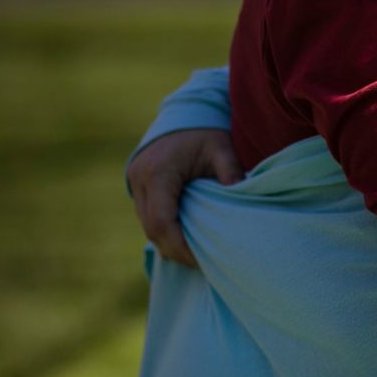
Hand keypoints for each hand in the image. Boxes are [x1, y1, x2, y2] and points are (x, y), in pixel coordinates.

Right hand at [128, 128, 242, 268]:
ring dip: (170, 242)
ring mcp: (134, 182)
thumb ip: (231, 173)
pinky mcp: (136, 186)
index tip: (202, 260)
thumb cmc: (205, 131)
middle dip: (176, 249)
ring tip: (198, 255)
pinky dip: (166, 231)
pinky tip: (187, 239)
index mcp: (158, 172)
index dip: (179, 245)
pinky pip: (148, 217)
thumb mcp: (222, 148)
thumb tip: (242, 200)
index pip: (161, 221)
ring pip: (147, 226)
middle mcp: (139, 179)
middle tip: (204, 264)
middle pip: (151, 229)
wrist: (184, 112)